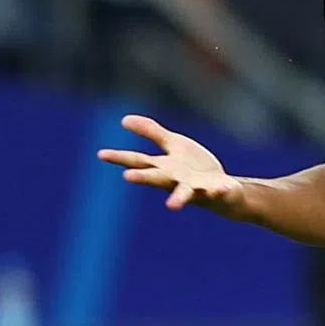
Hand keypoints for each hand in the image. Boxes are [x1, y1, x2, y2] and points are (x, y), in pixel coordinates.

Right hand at [98, 115, 244, 214]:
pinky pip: (218, 192)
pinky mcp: (216, 191)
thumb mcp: (173, 145)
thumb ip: (151, 133)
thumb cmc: (192, 168)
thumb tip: (123, 119)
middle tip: (127, 176)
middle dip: (143, 177)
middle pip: (156, 178)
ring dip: (178, 199)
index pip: (139, 161)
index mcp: (164, 168)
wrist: (223, 191)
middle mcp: (176, 181)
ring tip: (172, 205)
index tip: (101, 154)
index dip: (120, 157)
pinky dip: (219, 190)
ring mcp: (195, 189)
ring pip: (184, 194)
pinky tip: (222, 187)